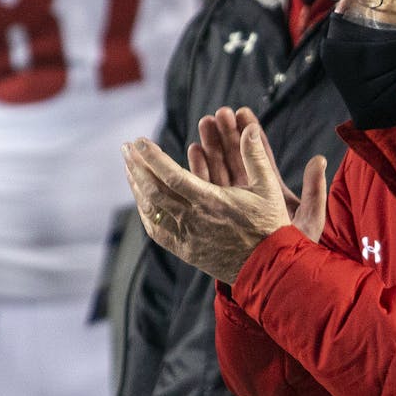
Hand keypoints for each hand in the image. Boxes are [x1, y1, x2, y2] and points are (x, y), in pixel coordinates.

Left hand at [123, 115, 327, 284]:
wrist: (269, 267)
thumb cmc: (269, 226)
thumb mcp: (268, 188)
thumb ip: (255, 156)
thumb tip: (248, 128)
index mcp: (211, 201)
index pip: (171, 176)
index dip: (152, 158)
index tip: (138, 142)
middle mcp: (193, 219)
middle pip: (154, 191)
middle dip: (137, 167)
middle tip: (126, 148)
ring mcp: (187, 237)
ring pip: (152, 210)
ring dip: (137, 187)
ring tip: (130, 168)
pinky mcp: (185, 251)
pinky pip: (157, 230)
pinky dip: (146, 212)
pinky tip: (141, 199)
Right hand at [189, 107, 328, 242]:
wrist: (276, 278)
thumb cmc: (295, 250)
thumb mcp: (311, 218)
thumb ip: (316, 190)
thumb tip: (321, 158)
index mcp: (272, 192)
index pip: (259, 157)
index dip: (251, 135)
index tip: (242, 113)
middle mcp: (251, 195)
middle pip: (236, 159)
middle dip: (226, 135)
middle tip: (217, 114)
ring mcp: (233, 204)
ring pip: (219, 170)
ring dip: (211, 148)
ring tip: (203, 126)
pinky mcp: (219, 213)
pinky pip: (206, 188)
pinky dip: (199, 171)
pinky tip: (193, 152)